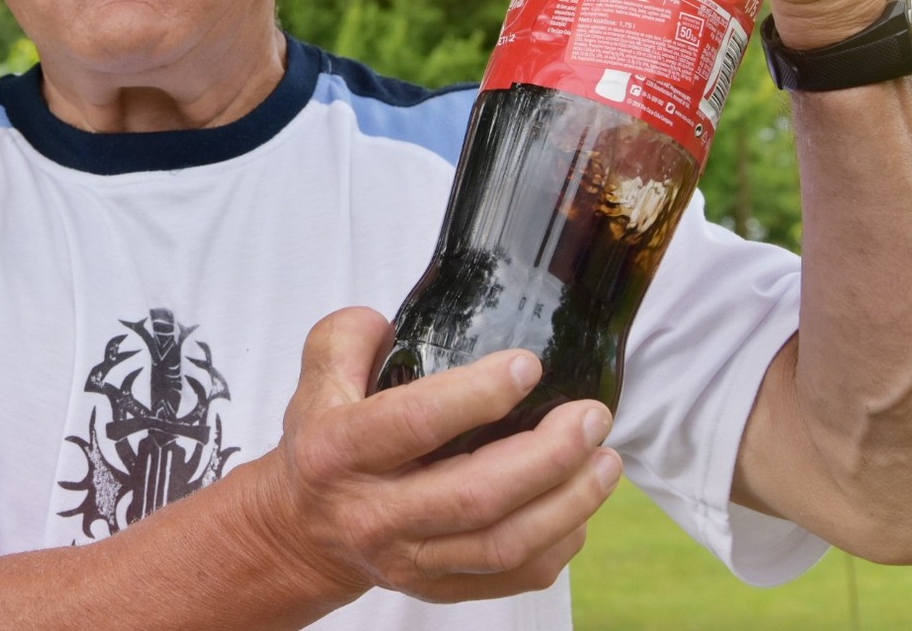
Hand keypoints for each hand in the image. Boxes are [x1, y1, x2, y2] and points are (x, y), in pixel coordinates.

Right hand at [251, 308, 621, 603]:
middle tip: (592, 417)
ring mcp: (409, 560)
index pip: (413, 423)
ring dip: (568, 502)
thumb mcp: (315, 376)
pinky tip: (580, 504)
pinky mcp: (438, 589)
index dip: (476, 395)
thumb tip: (391, 322)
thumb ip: (347, 338)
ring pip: (503, 545)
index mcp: (340, 451)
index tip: (529, 366)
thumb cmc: (323, 441)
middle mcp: (373, 513)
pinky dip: (559, 543)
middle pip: (475, 496)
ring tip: (606, 460)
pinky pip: (513, 577)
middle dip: (548, 456)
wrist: (304, 532)